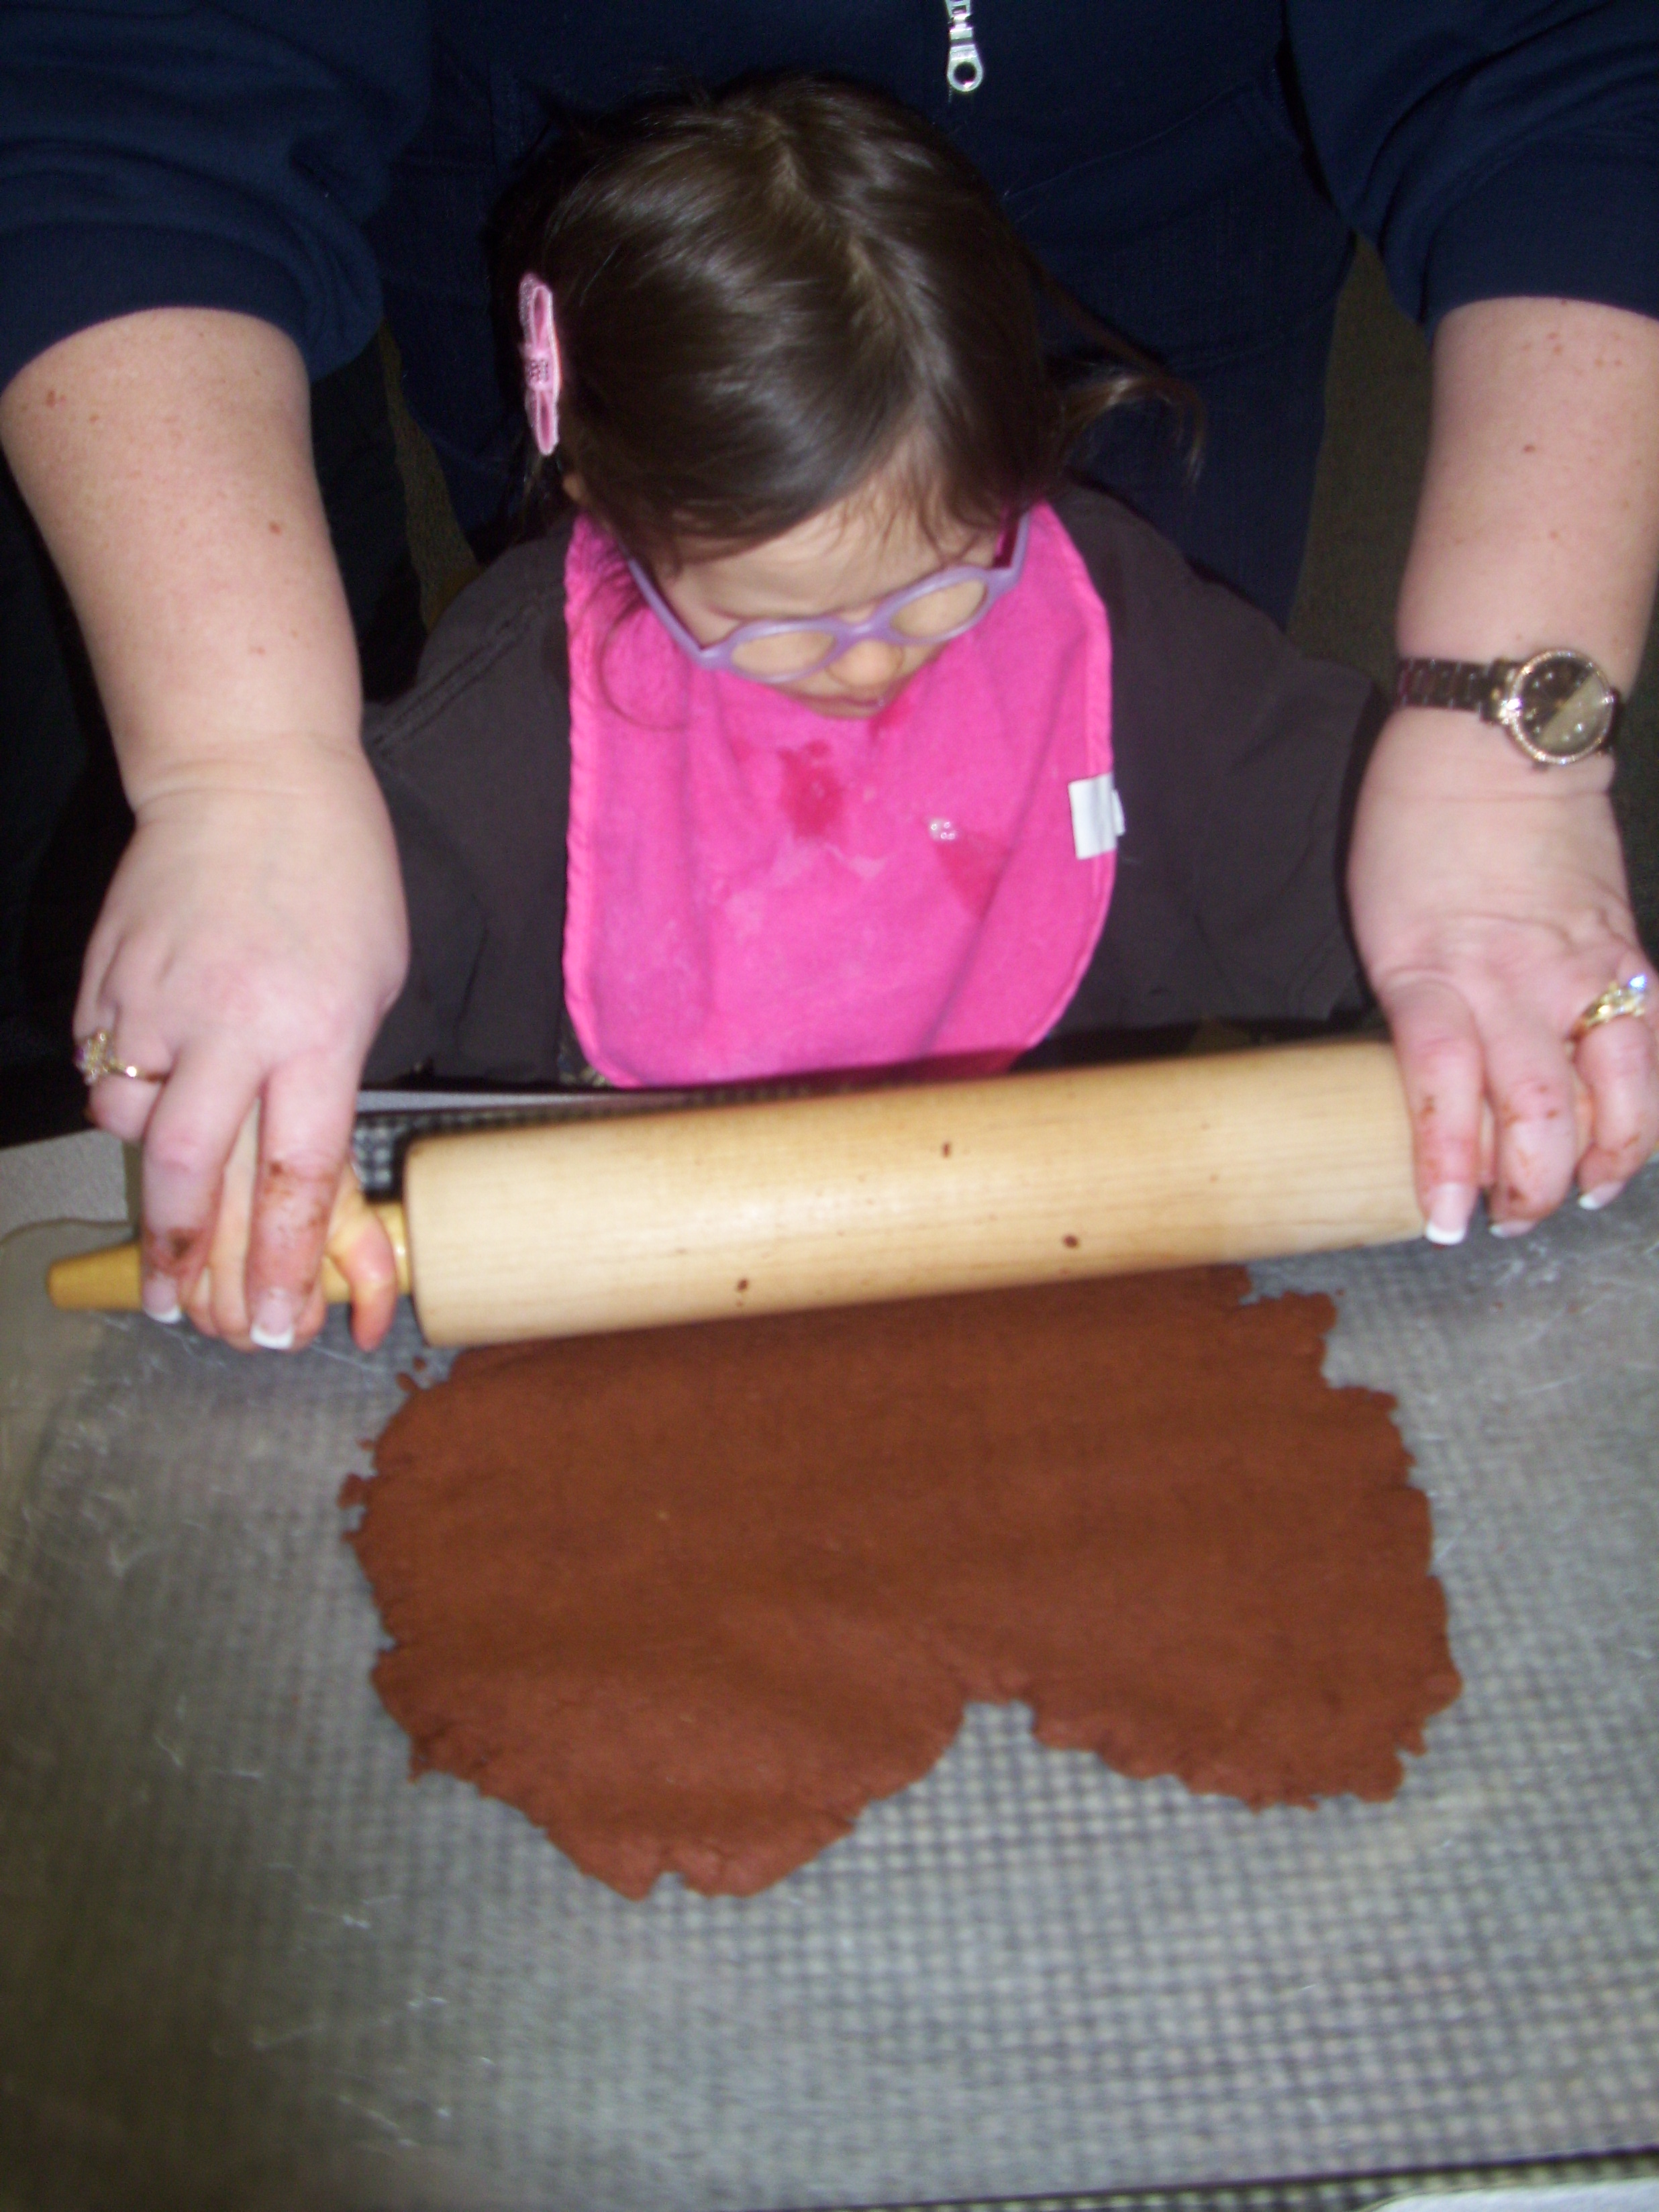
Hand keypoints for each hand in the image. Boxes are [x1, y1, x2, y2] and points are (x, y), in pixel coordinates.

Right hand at [76, 735, 407, 1348]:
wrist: (249, 776)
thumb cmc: (337, 882)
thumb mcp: (369, 985)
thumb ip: (327, 1075)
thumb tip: (291, 1161)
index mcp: (314, 1034)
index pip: (293, 1177)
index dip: (280, 1266)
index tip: (273, 1328)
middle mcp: (229, 1027)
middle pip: (188, 1173)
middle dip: (184, 1257)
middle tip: (180, 1311)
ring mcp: (156, 1001)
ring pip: (128, 1122)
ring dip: (147, 1168)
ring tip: (169, 1198)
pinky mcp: (106, 978)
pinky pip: (104, 1064)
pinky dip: (124, 1089)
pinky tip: (150, 1079)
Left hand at [1349, 705, 1657, 1240]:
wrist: (1498, 742)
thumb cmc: (1415, 829)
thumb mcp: (1383, 930)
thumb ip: (1414, 1010)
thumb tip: (1437, 1093)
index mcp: (1432, 975)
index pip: (1444, 1093)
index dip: (1447, 1169)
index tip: (1444, 1221)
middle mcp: (1513, 983)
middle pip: (1538, 1113)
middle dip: (1530, 1187)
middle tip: (1510, 1220)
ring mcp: (1582, 970)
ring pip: (1616, 1093)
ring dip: (1603, 1159)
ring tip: (1583, 1192)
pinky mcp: (1627, 951)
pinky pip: (1651, 1044)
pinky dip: (1645, 1102)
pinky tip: (1632, 1136)